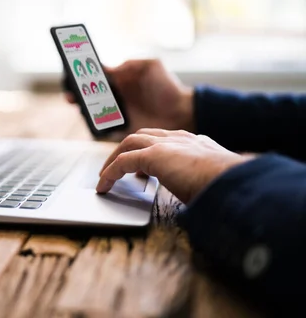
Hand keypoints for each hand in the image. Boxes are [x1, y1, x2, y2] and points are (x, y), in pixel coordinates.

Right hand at [65, 59, 194, 135]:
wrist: (182, 112)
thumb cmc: (167, 86)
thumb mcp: (151, 66)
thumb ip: (130, 64)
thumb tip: (108, 70)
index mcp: (119, 79)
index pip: (95, 75)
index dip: (83, 74)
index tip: (73, 72)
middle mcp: (115, 95)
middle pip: (88, 93)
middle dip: (77, 93)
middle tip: (71, 94)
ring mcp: (116, 111)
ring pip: (92, 110)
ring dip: (83, 108)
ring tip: (80, 107)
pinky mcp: (121, 126)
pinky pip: (102, 126)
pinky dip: (95, 124)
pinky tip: (93, 120)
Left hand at [97, 129, 250, 203]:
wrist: (234, 181)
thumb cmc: (229, 187)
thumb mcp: (211, 182)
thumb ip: (200, 183)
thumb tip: (198, 201)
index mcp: (195, 143)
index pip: (165, 139)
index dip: (150, 149)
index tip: (142, 167)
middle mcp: (180, 138)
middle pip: (143, 136)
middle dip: (126, 149)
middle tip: (116, 167)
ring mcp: (167, 144)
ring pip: (129, 144)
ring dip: (114, 160)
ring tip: (105, 176)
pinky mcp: (154, 155)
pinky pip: (123, 162)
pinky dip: (110, 173)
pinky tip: (104, 186)